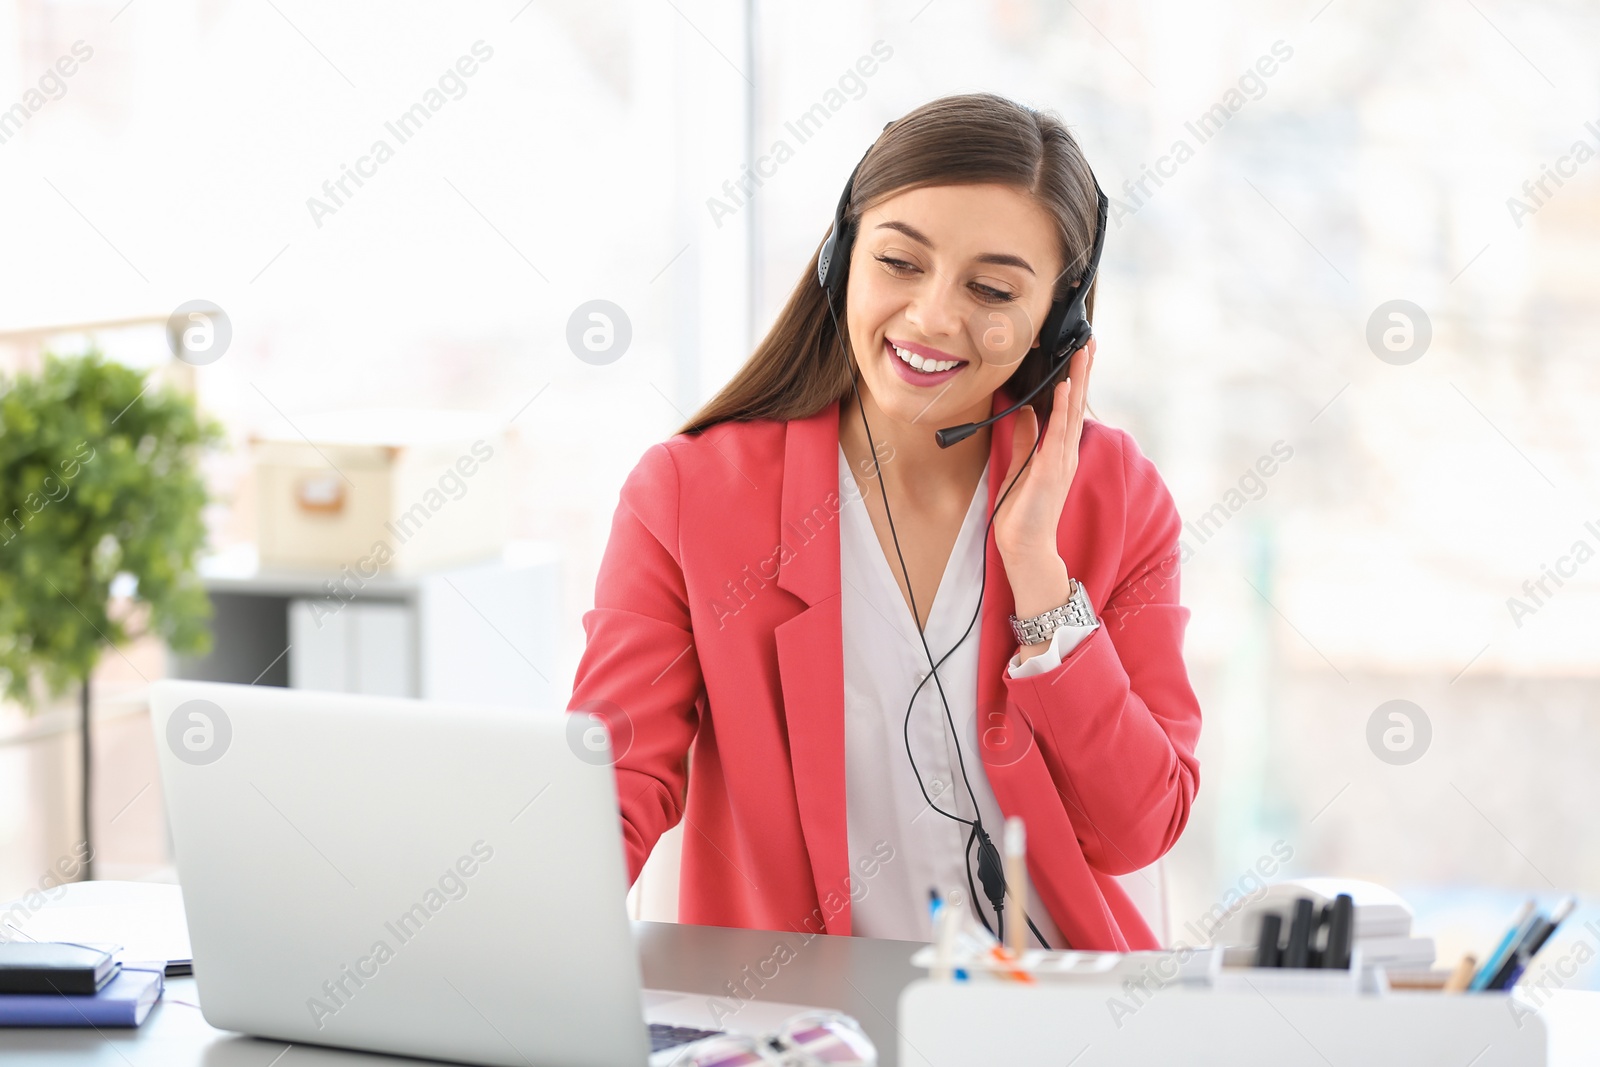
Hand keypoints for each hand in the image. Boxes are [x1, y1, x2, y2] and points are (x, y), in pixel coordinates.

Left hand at [992, 337, 1094, 564]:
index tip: (1079, 354)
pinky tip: (1064, 389)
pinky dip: (1061, 410)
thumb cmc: (1023, 513)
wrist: (1025, 547)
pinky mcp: (1050, 471)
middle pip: (1077, 404)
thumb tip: (1027, 413)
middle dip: (1083, 372)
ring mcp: (1060, 461)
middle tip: (1090, 342)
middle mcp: (1065, 453)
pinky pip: (1057, 435)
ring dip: (1077, 382)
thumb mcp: (1020, 467)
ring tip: (1082, 353)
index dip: (1075, 380)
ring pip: (1072, 413)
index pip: (1069, 408)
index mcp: (1059, 452)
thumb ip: (1025, 440)